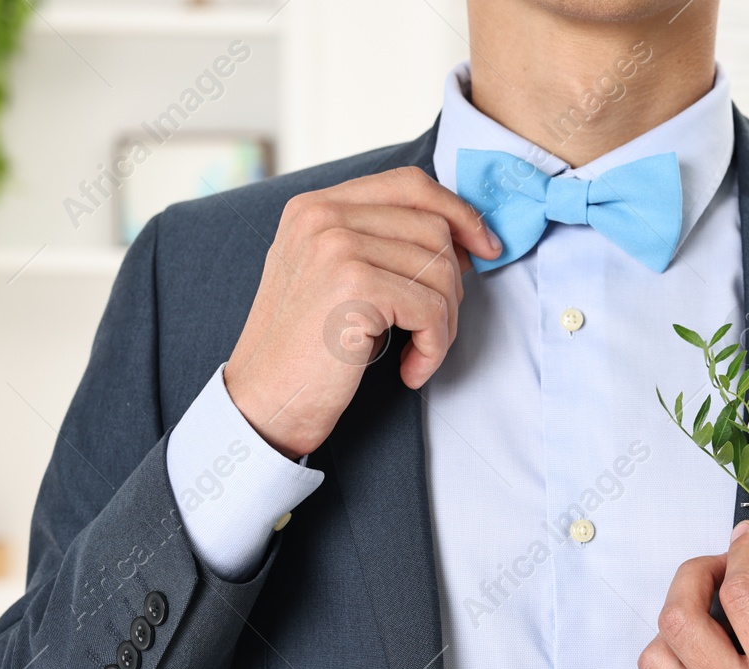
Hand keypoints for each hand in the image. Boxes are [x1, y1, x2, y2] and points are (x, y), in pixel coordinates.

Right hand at [223, 166, 502, 457]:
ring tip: (417, 354)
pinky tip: (410, 370)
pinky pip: (432, 310)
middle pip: (433, 228)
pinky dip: (433, 348)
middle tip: (432, 330)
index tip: (486, 248)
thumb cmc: (303, 352)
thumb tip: (463, 239)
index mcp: (315, 206)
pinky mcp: (354, 286)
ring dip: (443, 323)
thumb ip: (379, 245)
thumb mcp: (333, 278)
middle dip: (451, 285)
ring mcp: (336, 247)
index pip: (409, 185)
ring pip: (440, 269)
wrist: (262, 403)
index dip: (458, 212)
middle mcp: (322, 215)